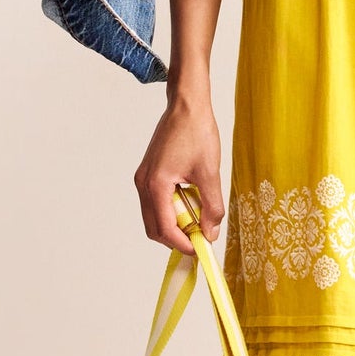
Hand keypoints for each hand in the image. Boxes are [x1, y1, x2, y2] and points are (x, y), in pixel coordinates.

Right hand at [134, 87, 224, 255]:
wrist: (186, 106)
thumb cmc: (197, 133)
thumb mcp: (210, 172)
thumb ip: (211, 206)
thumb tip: (211, 232)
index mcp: (156, 184)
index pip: (165, 229)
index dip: (183, 244)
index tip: (201, 249)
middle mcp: (144, 184)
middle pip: (154, 228)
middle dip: (177, 238)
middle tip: (201, 238)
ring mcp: (143, 179)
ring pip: (154, 217)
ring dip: (174, 225)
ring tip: (199, 220)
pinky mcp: (148, 174)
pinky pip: (156, 203)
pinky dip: (171, 211)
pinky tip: (191, 203)